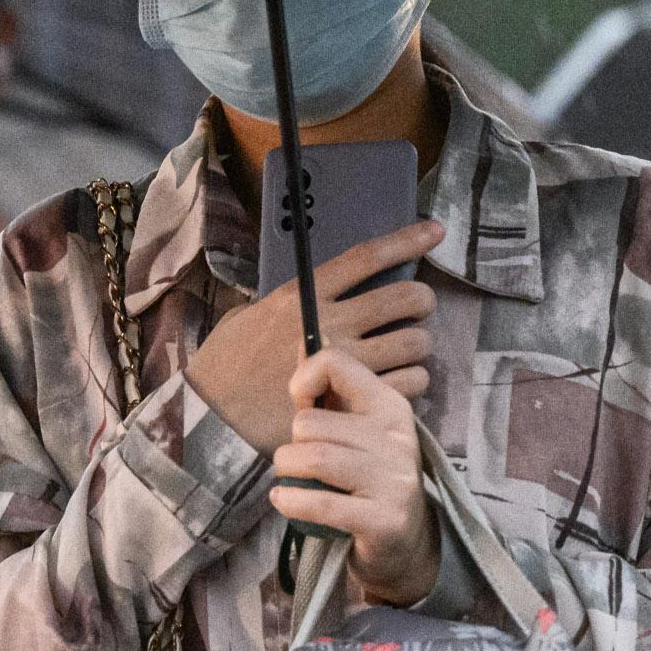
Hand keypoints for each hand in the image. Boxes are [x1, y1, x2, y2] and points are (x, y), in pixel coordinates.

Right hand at [185, 220, 439, 454]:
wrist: (216, 419)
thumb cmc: (225, 365)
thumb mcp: (247, 316)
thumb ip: (286, 303)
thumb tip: (308, 295)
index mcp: (304, 294)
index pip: (366, 258)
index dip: (407, 240)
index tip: (434, 231)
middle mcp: (330, 322)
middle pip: (404, 297)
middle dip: (422, 300)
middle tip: (417, 309)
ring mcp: (345, 362)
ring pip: (414, 341)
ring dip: (419, 343)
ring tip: (407, 349)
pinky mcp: (353, 399)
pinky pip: (409, 382)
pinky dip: (414, 379)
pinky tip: (401, 379)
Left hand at [271, 348, 440, 605]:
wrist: (406, 545)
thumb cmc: (368, 480)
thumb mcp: (356, 429)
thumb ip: (332, 389)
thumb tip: (308, 336)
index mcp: (390, 406)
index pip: (337, 364)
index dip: (304, 382)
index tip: (302, 406)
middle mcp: (396, 437)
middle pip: (310, 422)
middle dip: (292, 445)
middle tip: (302, 463)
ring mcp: (393, 479)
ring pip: (311, 458)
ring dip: (287, 472)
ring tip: (291, 481)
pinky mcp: (382, 518)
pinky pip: (319, 502)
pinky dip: (290, 501)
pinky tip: (284, 500)